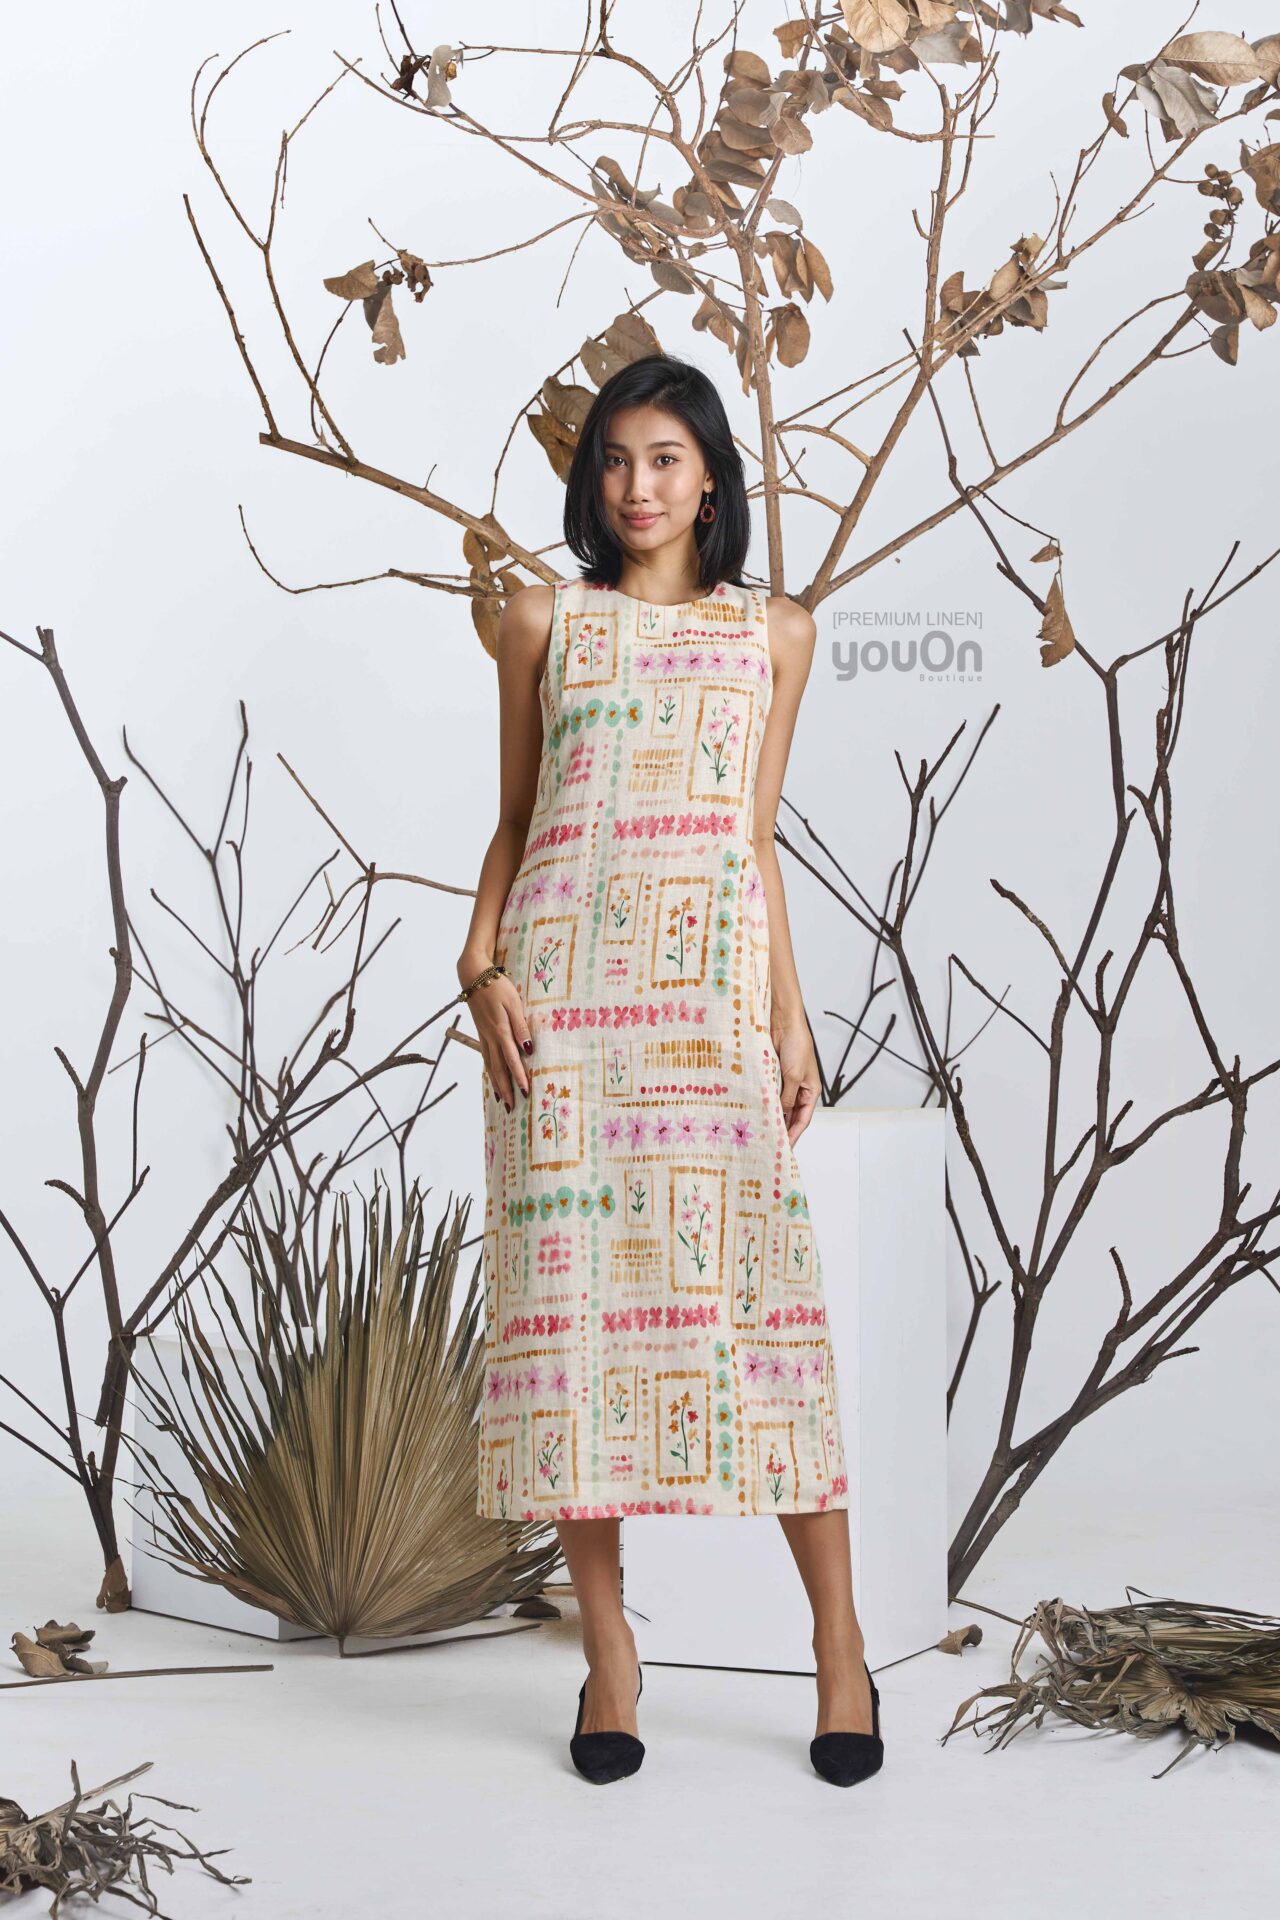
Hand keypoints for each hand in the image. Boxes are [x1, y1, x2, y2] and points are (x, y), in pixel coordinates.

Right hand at [463, 969, 533, 1110]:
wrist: (473, 975)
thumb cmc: (497, 986)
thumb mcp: (513, 1002)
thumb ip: (520, 1026)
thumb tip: (527, 1049)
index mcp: (500, 1030)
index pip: (511, 1059)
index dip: (518, 1077)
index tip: (524, 1092)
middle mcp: (490, 1037)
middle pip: (498, 1068)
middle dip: (505, 1088)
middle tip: (511, 1107)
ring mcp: (483, 1036)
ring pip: (489, 1065)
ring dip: (496, 1083)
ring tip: (502, 1100)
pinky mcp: (481, 1033)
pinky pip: (485, 1057)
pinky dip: (489, 1070)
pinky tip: (492, 1077)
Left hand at [772, 1025, 820, 1146]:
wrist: (784, 1024)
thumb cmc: (797, 1046)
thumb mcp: (793, 1076)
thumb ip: (786, 1097)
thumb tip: (780, 1115)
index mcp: (811, 1091)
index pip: (803, 1119)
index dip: (794, 1134)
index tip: (785, 1147)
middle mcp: (799, 1089)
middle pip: (791, 1116)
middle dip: (783, 1129)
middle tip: (770, 1143)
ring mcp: (786, 1083)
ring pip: (780, 1106)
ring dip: (772, 1116)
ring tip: (762, 1132)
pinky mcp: (774, 1076)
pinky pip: (770, 1094)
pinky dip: (765, 1103)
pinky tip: (756, 1112)